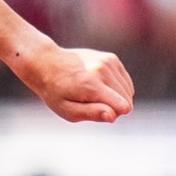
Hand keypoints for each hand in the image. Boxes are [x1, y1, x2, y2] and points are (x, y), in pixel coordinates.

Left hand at [13, 44, 134, 123]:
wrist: (47, 63)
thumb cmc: (56, 91)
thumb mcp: (67, 110)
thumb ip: (91, 114)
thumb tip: (113, 116)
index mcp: (91, 85)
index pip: (123, 106)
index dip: (113, 114)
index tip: (96, 111)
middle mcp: (102, 70)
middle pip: (127, 100)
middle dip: (113, 106)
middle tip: (90, 102)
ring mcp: (108, 62)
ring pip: (128, 91)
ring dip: (116, 97)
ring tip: (93, 93)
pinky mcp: (112, 58)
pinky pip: (126, 82)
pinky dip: (117, 88)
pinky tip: (100, 85)